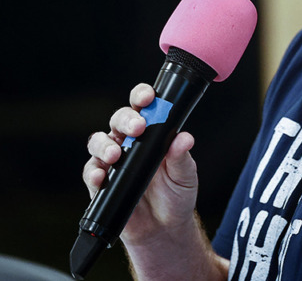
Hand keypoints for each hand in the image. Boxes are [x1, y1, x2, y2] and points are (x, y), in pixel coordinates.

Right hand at [82, 83, 199, 245]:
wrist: (164, 229)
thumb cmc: (176, 195)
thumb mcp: (185, 175)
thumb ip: (182, 157)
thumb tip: (184, 138)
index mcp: (152, 133)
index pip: (143, 107)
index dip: (142, 97)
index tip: (148, 97)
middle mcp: (130, 143)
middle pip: (118, 120)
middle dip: (125, 119)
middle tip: (137, 128)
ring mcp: (113, 162)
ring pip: (99, 142)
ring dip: (105, 145)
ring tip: (116, 155)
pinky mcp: (101, 184)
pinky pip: (91, 173)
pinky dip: (94, 172)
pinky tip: (102, 176)